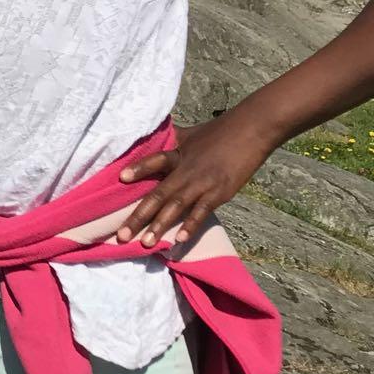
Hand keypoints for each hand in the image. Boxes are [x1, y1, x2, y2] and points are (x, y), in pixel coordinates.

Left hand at [116, 110, 275, 245]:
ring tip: (145, 243)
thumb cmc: (220, 131)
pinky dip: (190, 226)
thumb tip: (154, 136)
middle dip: (139, 216)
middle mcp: (187, 170)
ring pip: (176, 206)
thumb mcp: (191, 134)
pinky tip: (178, 240)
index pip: (155, 161)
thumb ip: (172, 140)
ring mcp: (203, 183)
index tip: (121, 178)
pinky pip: (201, 212)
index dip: (139, 168)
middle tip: (121, 235)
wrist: (253, 129)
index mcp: (178, 154)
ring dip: (159, 226)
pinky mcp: (219, 193)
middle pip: (159, 194)